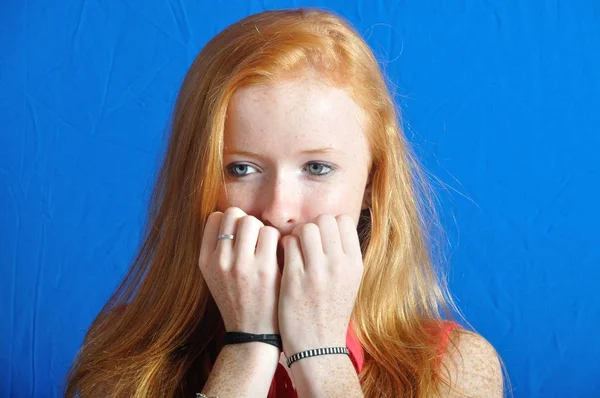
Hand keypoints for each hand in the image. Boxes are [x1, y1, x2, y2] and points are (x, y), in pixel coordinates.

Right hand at [198, 207, 281, 333]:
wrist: (253, 334)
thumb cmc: (239, 300)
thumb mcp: (215, 276)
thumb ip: (219, 247)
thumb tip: (234, 215)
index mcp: (205, 261)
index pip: (215, 217)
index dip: (231, 222)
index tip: (240, 236)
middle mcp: (220, 261)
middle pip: (235, 215)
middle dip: (248, 223)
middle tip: (256, 241)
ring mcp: (241, 265)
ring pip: (253, 221)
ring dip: (263, 231)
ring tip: (267, 249)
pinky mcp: (264, 269)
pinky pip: (271, 234)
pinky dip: (278, 240)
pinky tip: (278, 255)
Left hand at [278, 214, 363, 356]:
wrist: (318, 348)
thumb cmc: (331, 312)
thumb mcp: (349, 282)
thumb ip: (343, 255)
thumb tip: (330, 226)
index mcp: (355, 264)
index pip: (344, 220)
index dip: (329, 224)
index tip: (321, 238)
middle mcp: (339, 265)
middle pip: (324, 220)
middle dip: (312, 227)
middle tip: (305, 243)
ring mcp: (317, 272)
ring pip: (305, 228)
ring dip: (296, 235)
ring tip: (294, 250)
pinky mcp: (294, 279)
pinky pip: (287, 244)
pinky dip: (284, 247)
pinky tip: (285, 260)